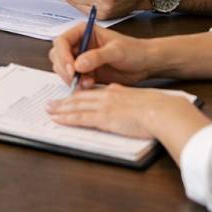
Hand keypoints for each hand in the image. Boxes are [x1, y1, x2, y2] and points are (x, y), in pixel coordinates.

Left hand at [47, 84, 191, 139]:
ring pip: (76, 106)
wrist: (162, 111)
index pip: (92, 93)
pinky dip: (67, 118)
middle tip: (51, 103)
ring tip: (49, 110)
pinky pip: (80, 118)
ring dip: (61, 109)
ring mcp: (104, 107)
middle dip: (64, 101)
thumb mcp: (138, 98)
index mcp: (115, 92)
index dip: (79, 95)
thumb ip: (126, 97)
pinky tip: (58, 119)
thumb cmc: (157, 108)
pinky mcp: (104, 118)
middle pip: (80, 98)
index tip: (70, 98)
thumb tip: (119, 97)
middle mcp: (106, 97)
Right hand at [48, 23, 150, 88]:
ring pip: (63, 69)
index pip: (62, 41)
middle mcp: (79, 44)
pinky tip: (90, 85)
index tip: (71, 68)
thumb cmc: (133, 50)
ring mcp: (80, 59)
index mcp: (83, 32)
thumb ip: (97, 56)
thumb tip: (78, 63)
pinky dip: (78, 84)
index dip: (63, 55)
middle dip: (64, 68)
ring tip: (87, 82)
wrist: (144, 64)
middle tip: (75, 78)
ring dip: (71, 78)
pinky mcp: (85, 72)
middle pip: (58, 56)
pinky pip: (73, 79)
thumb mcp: (116, 51)